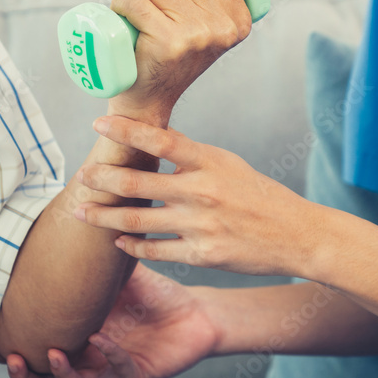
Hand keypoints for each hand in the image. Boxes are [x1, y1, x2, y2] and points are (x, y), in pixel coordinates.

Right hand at [1, 262, 220, 377]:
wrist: (196, 311)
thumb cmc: (154, 294)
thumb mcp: (116, 273)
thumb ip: (92, 257)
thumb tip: (72, 215)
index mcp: (76, 333)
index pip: (36, 345)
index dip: (12, 344)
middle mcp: (88, 356)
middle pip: (45, 375)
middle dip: (24, 371)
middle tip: (10, 355)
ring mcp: (110, 368)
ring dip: (59, 371)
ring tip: (49, 354)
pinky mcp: (137, 374)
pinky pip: (117, 369)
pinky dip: (106, 355)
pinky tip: (98, 339)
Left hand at [72, 116, 320, 276]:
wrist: (297, 235)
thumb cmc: (261, 196)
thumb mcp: (229, 164)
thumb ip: (191, 156)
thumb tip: (153, 140)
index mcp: (210, 161)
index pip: (160, 139)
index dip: (126, 130)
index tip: (98, 123)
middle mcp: (202, 191)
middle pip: (138, 181)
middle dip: (102, 179)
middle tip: (81, 176)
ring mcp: (201, 225)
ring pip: (138, 219)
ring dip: (104, 216)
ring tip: (82, 211)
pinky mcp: (202, 254)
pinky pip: (156, 250)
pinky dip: (132, 246)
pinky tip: (118, 241)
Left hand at [107, 0, 252, 122]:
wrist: (148, 99)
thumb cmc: (167, 55)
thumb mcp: (191, 15)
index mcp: (240, 18)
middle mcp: (225, 27)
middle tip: (151, 9)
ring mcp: (198, 35)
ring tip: (137, 17)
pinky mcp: (169, 42)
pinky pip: (137, 2)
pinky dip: (122, 5)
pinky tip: (123, 18)